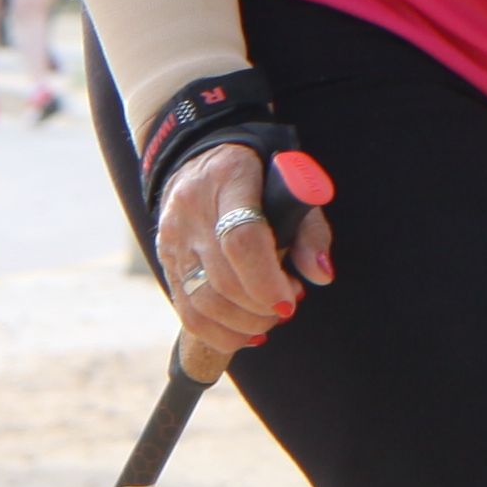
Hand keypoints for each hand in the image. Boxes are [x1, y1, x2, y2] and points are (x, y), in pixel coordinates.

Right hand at [150, 136, 332, 376]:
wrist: (203, 154)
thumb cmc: (260, 173)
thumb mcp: (293, 184)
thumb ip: (310, 229)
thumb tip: (320, 274)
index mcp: (229, 179)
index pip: (241, 239)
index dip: (266, 279)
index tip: (291, 300)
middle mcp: (192, 209)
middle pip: (221, 278)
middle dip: (262, 307)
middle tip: (289, 304)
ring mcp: (173, 237)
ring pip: (201, 302)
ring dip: (244, 323)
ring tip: (270, 315)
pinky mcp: (165, 259)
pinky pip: (187, 311)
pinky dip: (220, 333)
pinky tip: (248, 332)